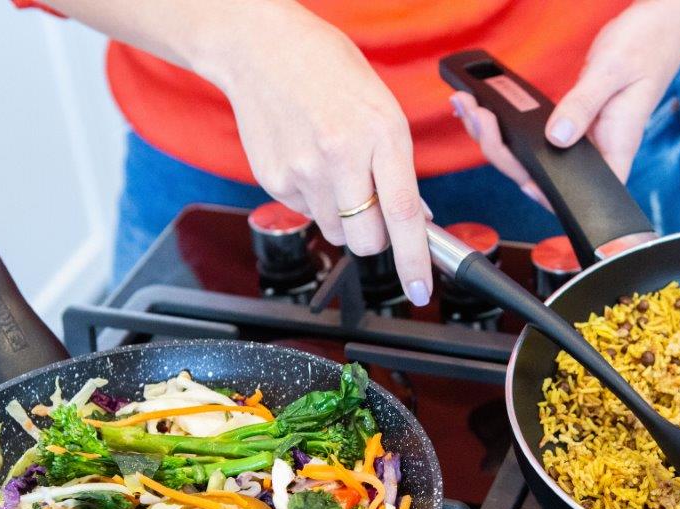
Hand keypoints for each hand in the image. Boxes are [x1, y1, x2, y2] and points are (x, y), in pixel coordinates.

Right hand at [194, 1, 431, 303]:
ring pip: (336, 231)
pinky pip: (306, 215)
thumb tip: (414, 217)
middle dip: (375, 236)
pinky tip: (308, 160)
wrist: (261, 49)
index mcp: (382, 133)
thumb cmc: (328, 72)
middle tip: (371, 206)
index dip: (414, 260)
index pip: (403, 214)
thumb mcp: (382, 109)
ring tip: (333, 169)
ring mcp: (304, 171)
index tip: (419, 289)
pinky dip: (313, 199)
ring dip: (342, 215)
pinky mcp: (275, 180)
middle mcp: (342, 156)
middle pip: (366, 240)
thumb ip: (398, 165)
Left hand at [449, 0, 679, 204]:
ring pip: (533, 156)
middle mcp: (596, 151)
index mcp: (615, 148)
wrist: (661, 23)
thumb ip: (584, 106)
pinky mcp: (573, 122)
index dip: (544, 193)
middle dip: (501, 150)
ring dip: (496, 137)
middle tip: (477, 116)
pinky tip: (483, 109)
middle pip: (541, 174)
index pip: (578, 191)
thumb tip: (557, 139)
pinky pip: (534, 134)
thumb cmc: (649, 46)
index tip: (515, 172)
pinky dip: (506, 123)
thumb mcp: (612, 72)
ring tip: (469, 108)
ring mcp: (583, 138)